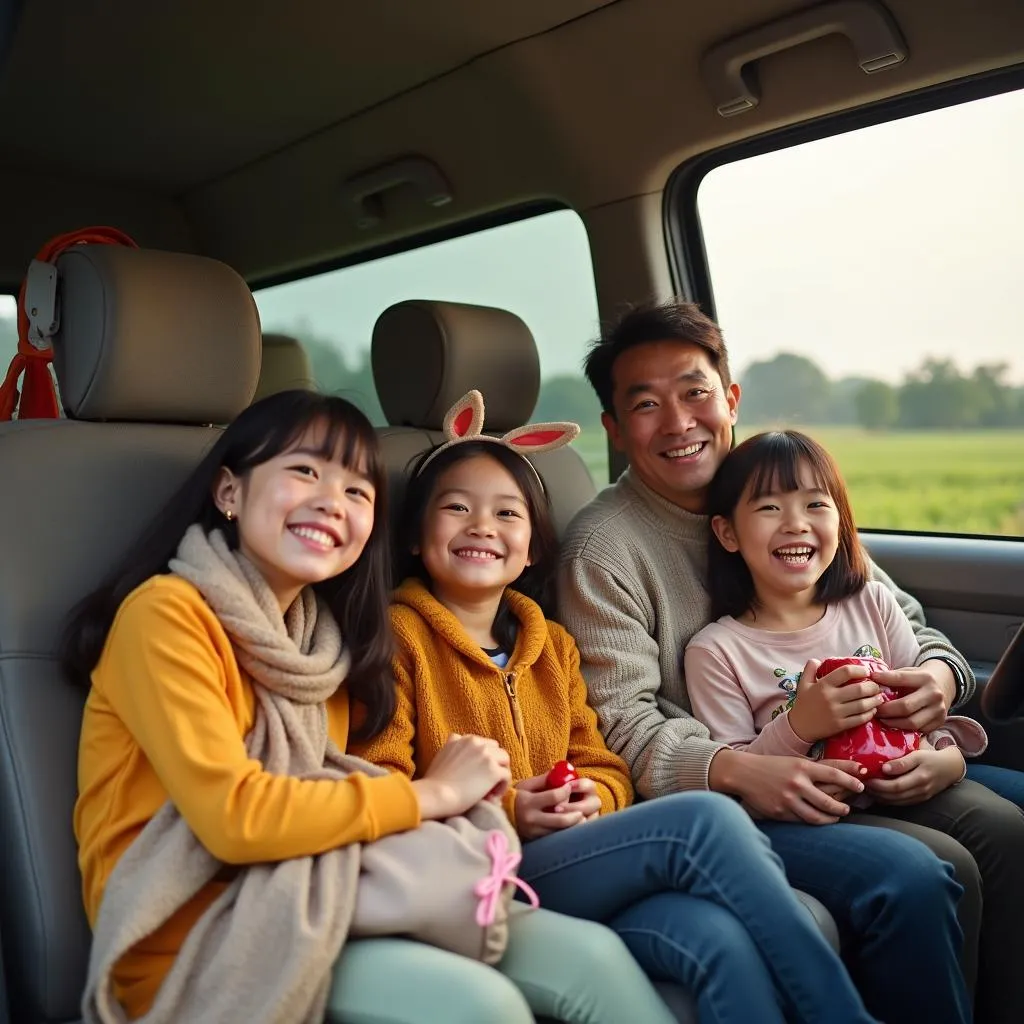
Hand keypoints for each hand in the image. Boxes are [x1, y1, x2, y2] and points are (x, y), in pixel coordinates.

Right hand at [413, 733, 511, 820]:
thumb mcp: (441, 756)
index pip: (481, 744)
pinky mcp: (493, 770)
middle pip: (496, 749)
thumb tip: (460, 753)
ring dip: (500, 773)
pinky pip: (507, 776)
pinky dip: (502, 787)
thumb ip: (452, 749)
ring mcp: (486, 755)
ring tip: (491, 789)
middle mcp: (475, 742)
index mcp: (462, 738)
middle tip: (486, 781)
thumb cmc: (434, 783)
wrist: (435, 794)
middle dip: (494, 763)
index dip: (482, 759)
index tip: (477, 773)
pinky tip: (491, 797)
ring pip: (504, 760)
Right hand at [513, 773, 595, 839]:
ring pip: (559, 833)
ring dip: (573, 827)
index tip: (569, 787)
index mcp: (529, 802)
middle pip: (561, 819)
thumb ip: (543, 779)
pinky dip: (564, 833)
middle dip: (575, 815)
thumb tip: (560, 772)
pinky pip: (553, 838)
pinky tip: (570, 828)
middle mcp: (532, 818)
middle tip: (582, 811)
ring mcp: (534, 832)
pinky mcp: (535, 840)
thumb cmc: (515, 797)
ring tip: (581, 820)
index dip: (565, 791)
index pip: (554, 797)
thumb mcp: (525, 785)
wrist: (499, 816)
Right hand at [730, 752, 866, 824]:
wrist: (743, 773)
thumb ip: (816, 769)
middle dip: (843, 807)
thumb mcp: (794, 761)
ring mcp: (788, 799)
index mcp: (802, 767)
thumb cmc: (772, 766)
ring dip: (831, 818)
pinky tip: (818, 819)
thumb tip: (843, 773)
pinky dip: (814, 822)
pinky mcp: (780, 812)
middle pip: (829, 802)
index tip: (861, 786)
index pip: (834, 775)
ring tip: (836, 816)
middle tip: (848, 808)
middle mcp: (797, 783)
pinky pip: (802, 821)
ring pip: (818, 817)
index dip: (851, 782)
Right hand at [787, 658, 883, 743]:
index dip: (859, 669)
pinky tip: (873, 710)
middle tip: (876, 686)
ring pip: (862, 705)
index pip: (845, 672)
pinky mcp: (841, 725)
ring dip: (874, 700)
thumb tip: (819, 660)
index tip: (866, 671)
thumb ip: (810, 669)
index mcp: (823, 685)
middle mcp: (831, 698)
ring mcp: (836, 713)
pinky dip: (870, 714)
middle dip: (872, 686)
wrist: (799, 727)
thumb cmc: (803, 703)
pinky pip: (860, 719)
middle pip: (859, 689)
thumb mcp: (803, 683)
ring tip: (879, 697)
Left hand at [864, 746, 964, 804]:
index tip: (866, 778)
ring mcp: (921, 797)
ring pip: (897, 802)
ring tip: (868, 790)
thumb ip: (902, 762)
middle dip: (876, 792)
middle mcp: (921, 790)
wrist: (950, 768)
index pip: (896, 786)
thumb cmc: (931, 757)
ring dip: (881, 798)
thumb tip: (884, 769)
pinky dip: (889, 801)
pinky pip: (902, 803)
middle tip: (862, 785)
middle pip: (895, 796)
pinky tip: (879, 795)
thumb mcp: (918, 755)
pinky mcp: (921, 800)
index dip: (879, 785)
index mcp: (920, 777)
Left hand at [873, 661, 953, 731]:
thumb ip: (893, 677)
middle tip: (874, 710)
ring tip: (881, 719)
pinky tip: (894, 724)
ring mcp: (939, 710)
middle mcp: (934, 695)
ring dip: (892, 723)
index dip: (884, 679)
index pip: (900, 678)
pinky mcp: (940, 722)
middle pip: (905, 707)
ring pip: (911, 723)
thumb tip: (871, 681)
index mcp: (925, 678)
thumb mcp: (909, 672)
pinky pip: (918, 730)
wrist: (944, 684)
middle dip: (885, 710)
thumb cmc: (919, 679)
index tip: (872, 678)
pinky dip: (903, 729)